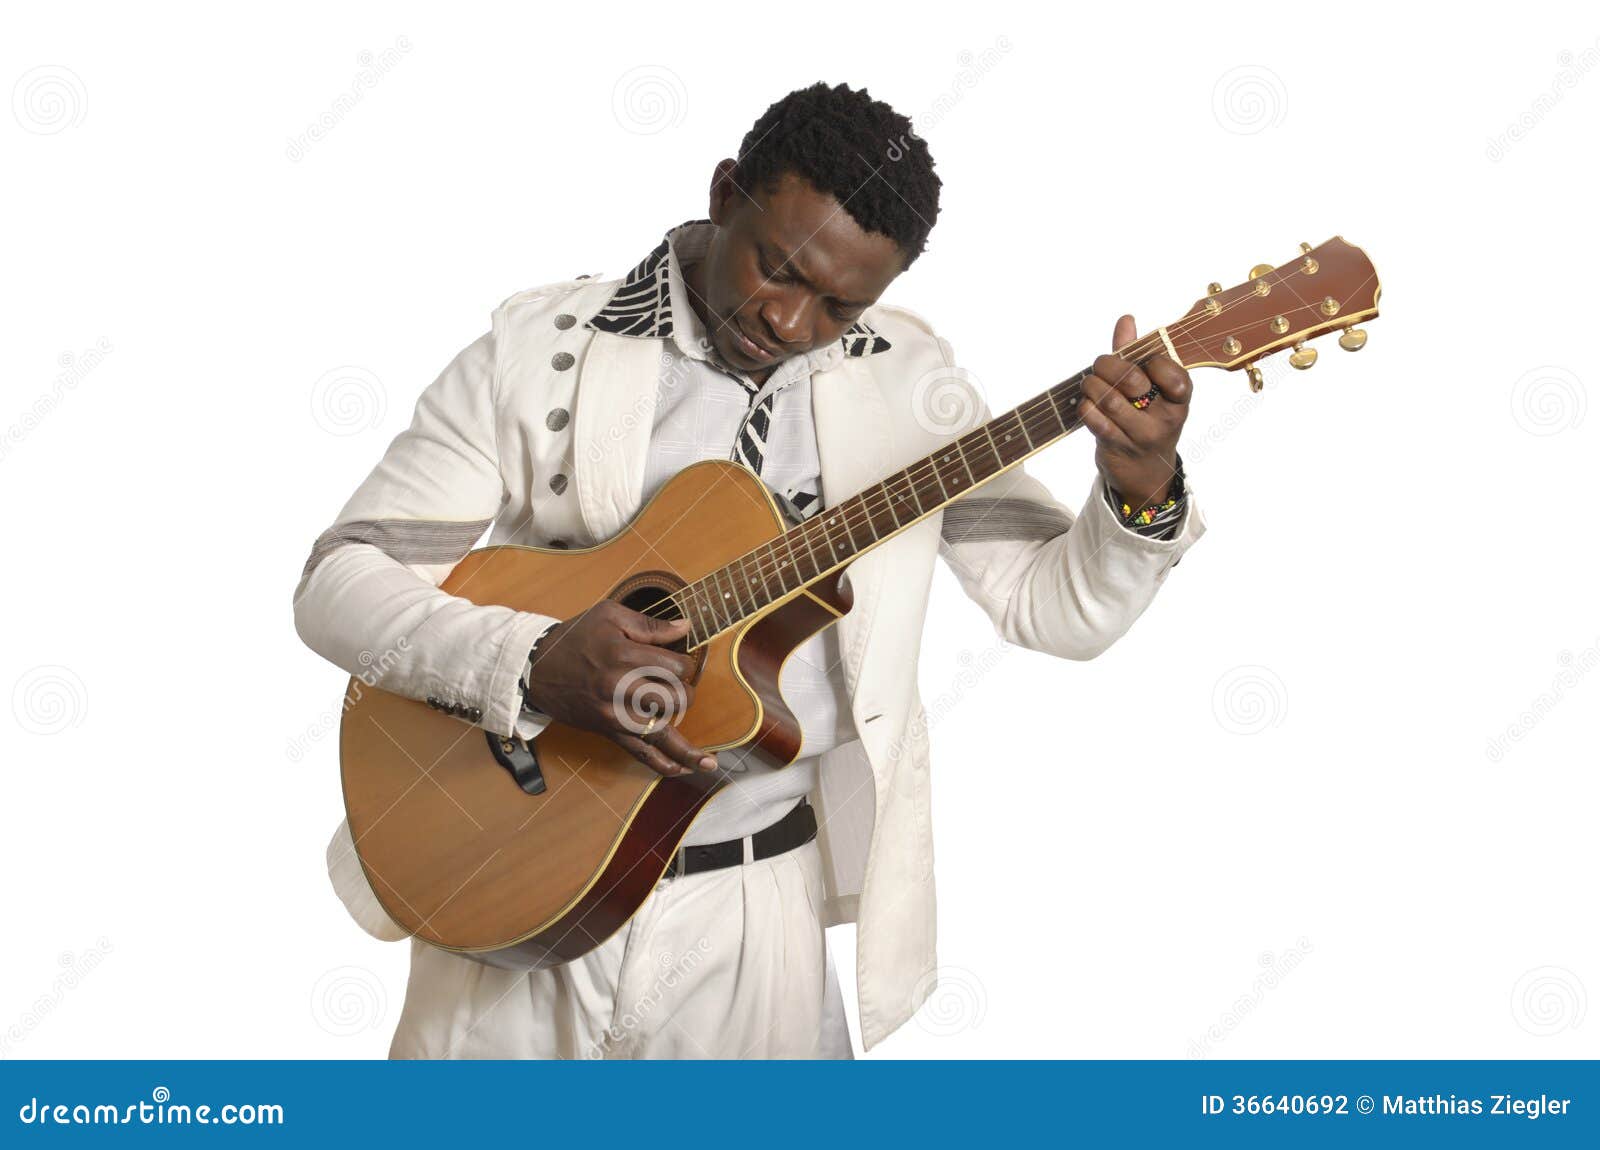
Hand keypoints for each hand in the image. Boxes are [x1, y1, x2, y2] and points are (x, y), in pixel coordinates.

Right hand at [522, 600, 717, 778]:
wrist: (536, 668)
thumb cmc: (574, 638)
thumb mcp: (609, 616)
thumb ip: (650, 625)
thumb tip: (686, 627)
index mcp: (625, 657)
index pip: (676, 667)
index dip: (686, 664)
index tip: (681, 662)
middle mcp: (622, 688)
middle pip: (675, 699)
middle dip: (687, 694)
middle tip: (682, 688)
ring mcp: (615, 714)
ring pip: (662, 732)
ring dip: (687, 748)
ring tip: (710, 762)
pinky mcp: (608, 730)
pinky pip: (638, 752)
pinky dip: (661, 765)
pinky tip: (682, 770)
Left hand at [1078, 314, 1191, 511]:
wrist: (1146, 473)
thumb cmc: (1148, 420)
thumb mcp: (1152, 388)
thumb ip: (1136, 353)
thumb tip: (1126, 319)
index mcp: (1180, 398)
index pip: (1169, 371)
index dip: (1149, 360)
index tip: (1141, 363)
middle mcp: (1166, 417)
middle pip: (1130, 380)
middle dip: (1108, 366)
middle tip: (1101, 368)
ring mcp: (1142, 435)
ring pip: (1108, 399)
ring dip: (1091, 385)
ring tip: (1090, 384)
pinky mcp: (1117, 446)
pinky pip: (1093, 418)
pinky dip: (1084, 406)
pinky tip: (1087, 404)